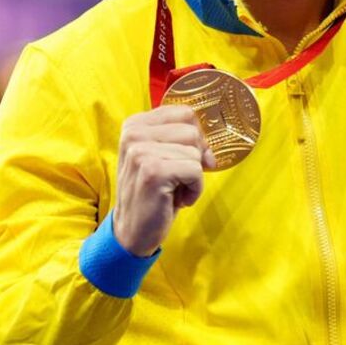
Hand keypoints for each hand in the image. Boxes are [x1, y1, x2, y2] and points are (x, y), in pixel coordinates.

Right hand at [112, 104, 217, 255]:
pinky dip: (195, 189)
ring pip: (195, 152)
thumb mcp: (162, 157)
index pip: (185, 113)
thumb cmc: (154, 193)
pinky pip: (195, 170)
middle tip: (179, 178)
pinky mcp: (153, 172)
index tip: (188, 158)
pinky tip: (179, 199)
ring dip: (194, 176)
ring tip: (174, 189)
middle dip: (196, 157)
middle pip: (192, 131)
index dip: (196, 137)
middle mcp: (134, 134)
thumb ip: (181, 139)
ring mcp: (140, 152)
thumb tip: (213, 141)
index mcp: (135, 125)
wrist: (132, 231)